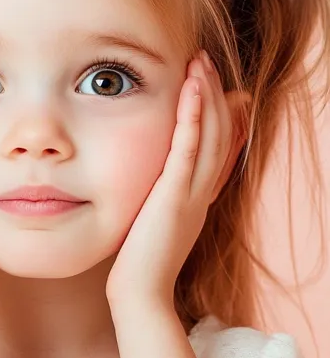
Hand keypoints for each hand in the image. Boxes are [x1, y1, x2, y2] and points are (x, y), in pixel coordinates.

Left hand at [105, 50, 238, 313]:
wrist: (139, 296)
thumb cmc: (136, 266)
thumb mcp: (150, 224)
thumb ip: (155, 200)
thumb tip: (148, 185)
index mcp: (197, 199)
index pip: (217, 148)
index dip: (220, 114)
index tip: (215, 85)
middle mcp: (201, 193)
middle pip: (219, 134)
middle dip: (214, 94)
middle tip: (204, 61)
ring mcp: (192, 194)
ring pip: (210, 135)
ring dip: (207, 95)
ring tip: (200, 63)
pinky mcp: (175, 196)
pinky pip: (189, 149)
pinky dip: (193, 117)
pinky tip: (191, 90)